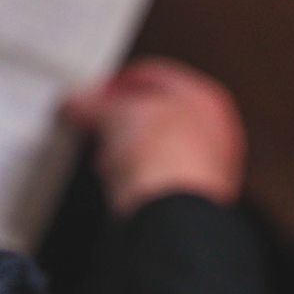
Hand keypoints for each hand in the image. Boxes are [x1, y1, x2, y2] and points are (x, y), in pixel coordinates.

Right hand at [63, 58, 246, 216]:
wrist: (172, 216)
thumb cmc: (163, 160)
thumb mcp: (114, 116)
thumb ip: (93, 105)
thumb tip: (79, 105)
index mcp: (204, 97)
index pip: (152, 77)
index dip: (115, 83)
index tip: (91, 94)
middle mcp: (215, 131)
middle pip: (157, 113)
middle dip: (120, 120)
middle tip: (93, 123)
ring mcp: (208, 168)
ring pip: (157, 147)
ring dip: (126, 150)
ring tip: (101, 158)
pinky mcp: (194, 199)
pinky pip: (159, 177)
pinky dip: (137, 176)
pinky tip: (119, 182)